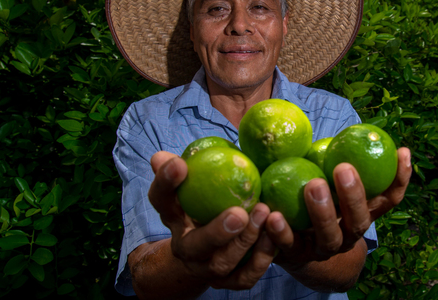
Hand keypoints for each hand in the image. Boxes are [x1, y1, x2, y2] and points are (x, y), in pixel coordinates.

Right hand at [145, 151, 275, 289]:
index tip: (180, 165)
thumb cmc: (208, 203)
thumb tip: (163, 156)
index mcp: (174, 217)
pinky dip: (261, 259)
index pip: (161, 199)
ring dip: (245, 242)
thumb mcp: (196, 184)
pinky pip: (246, 276)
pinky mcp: (230, 282)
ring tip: (264, 215)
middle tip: (239, 213)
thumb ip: (187, 168)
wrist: (209, 251)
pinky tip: (275, 237)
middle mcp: (186, 248)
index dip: (165, 183)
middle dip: (216, 232)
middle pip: (195, 246)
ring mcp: (207, 268)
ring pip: (222, 264)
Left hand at [265, 147, 411, 267]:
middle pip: (359, 219)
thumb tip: (324, 119)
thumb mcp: (326, 178)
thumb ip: (329, 157)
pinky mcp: (296, 258)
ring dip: (321, 212)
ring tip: (312, 185)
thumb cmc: (312, 201)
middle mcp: (349, 233)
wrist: (296, 252)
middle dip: (354, 194)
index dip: (400, 178)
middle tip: (343, 168)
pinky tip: (271, 214)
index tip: (402, 151)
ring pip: (329, 236)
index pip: (389, 199)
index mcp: (362, 214)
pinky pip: (289, 246)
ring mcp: (324, 249)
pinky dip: (281, 232)